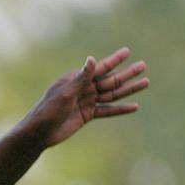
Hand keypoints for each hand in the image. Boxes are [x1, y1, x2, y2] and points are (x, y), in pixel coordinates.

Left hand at [24, 46, 148, 148]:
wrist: (39, 132)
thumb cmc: (48, 110)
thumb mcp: (65, 93)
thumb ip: (81, 78)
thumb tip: (92, 59)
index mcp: (76, 79)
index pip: (99, 68)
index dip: (114, 60)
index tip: (127, 51)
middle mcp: (83, 89)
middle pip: (109, 80)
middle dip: (126, 73)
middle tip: (143, 65)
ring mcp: (86, 102)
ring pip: (112, 95)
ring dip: (128, 89)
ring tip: (145, 82)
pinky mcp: (87, 115)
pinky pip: (107, 111)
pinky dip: (120, 109)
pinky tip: (134, 106)